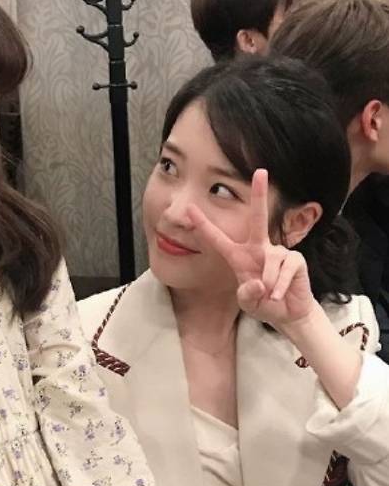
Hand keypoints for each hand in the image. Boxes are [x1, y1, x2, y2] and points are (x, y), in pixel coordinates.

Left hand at [187, 169, 316, 329]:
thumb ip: (247, 294)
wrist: (287, 314)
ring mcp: (277, 253)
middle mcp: (258, 249)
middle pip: (257, 218)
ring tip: (269, 295)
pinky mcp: (295, 260)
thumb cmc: (263, 303)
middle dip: (260, 194)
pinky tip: (278, 295)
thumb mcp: (248, 302)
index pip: (218, 239)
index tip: (189, 209)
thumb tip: (258, 283)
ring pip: (271, 259)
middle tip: (261, 170)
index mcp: (239, 257)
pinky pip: (285, 269)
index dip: (204, 225)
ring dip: (268, 282)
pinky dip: (280, 285)